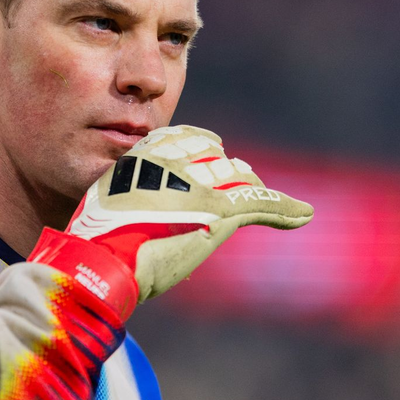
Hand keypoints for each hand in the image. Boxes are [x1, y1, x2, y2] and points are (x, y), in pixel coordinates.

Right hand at [29, 125, 313, 320]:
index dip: (200, 148)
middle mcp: (175, 161)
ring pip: (237, 179)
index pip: (187, 137)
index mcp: (145, 152)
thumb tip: (137, 204)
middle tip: (237, 178)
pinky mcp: (219, 212)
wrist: (99, 262)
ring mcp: (200, 185)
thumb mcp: (108, 201)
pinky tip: (304, 214)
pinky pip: (259, 204)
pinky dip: (285, 209)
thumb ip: (132, 192)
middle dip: (227, 171)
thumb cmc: (96, 241)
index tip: (208, 154)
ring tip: (262, 193)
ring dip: (249, 188)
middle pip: (216, 158)